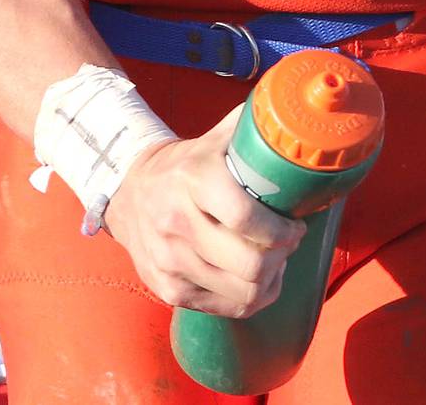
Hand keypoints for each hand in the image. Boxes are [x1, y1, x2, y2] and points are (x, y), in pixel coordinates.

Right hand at [102, 102, 304, 316]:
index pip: (245, 218)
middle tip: (288, 243)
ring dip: (269, 280)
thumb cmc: (187, 164)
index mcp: (193, 179)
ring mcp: (170, 261)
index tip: (296, 225)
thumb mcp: (215, 138)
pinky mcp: (167, 289)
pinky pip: (226, 308)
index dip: (281, 230)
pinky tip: (254, 277)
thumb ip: (253, 129)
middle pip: (249, 264)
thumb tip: (295, 118)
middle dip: (281, 257)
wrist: (129, 193)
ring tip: (274, 260)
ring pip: (241, 293)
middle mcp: (177, 223)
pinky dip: (250, 297)